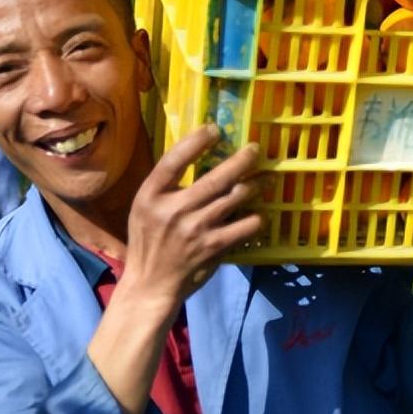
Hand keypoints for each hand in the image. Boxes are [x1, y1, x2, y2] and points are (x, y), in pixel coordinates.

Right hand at [119, 125, 262, 309]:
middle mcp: (173, 209)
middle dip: (241, 160)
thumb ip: (167, 187)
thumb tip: (197, 157)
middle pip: (215, 177)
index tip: (214, 129)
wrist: (151, 284)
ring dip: (256, 185)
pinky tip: (263, 213)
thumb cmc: (149, 241)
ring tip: (267, 178)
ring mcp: (195, 228)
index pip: (174, 160)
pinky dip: (257, 218)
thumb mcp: (145, 208)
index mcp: (151, 195)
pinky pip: (245, 225)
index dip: (196, 141)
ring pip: (235, 197)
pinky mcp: (213, 246)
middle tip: (255, 149)